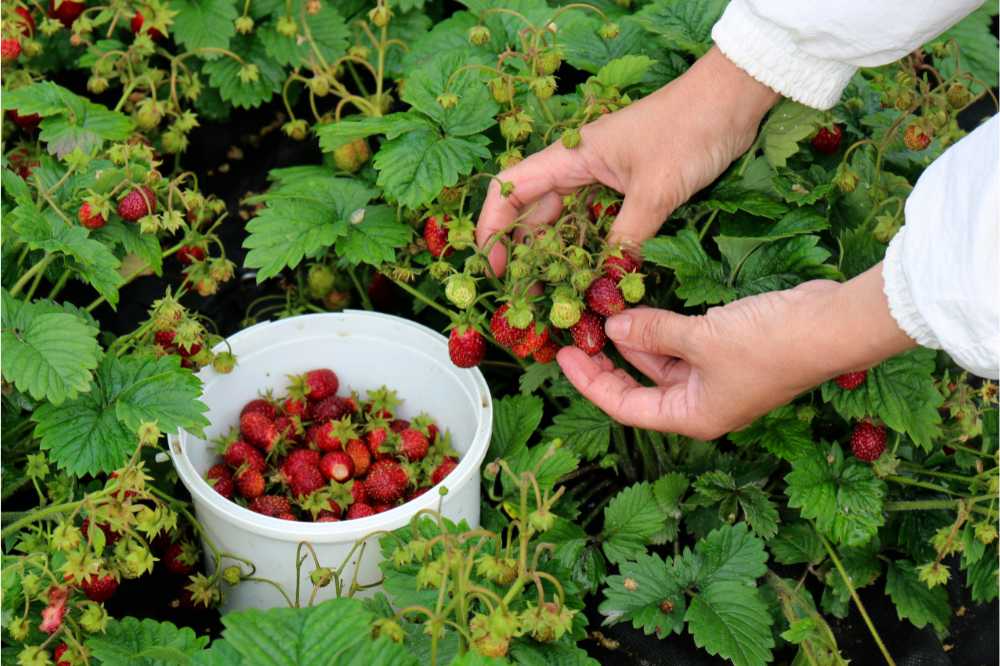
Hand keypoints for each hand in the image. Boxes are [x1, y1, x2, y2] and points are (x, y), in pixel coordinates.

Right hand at [475, 46, 779, 274]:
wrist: (733, 99)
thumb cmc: (690, 130)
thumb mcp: (657, 190)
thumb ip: (628, 238)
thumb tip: (607, 284)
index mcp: (572, 156)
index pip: (511, 188)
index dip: (493, 227)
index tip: (493, 266)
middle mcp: (579, 165)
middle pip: (534, 210)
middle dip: (524, 252)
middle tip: (526, 296)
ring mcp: (604, 176)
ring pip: (566, 219)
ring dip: (558, 254)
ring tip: (554, 293)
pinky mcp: (628, 186)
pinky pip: (597, 221)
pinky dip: (591, 248)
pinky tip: (592, 274)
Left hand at [556, 266, 917, 437]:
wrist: (830, 325)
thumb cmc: (767, 344)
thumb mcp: (700, 338)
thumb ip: (652, 331)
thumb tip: (612, 325)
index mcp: (692, 416)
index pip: (626, 407)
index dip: (590, 383)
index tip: (562, 358)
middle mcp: (701, 404)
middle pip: (639, 387)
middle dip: (607, 361)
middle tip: (576, 334)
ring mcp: (715, 379)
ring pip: (659, 363)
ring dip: (633, 340)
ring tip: (602, 312)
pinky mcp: (727, 353)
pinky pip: (680, 345)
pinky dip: (659, 330)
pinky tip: (638, 309)